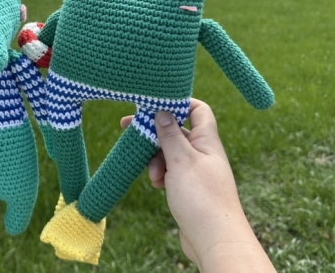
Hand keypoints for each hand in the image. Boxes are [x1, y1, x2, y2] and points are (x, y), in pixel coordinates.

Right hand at [120, 99, 274, 271]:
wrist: (214, 240)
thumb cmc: (202, 198)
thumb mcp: (181, 161)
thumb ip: (170, 134)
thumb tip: (163, 110)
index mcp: (206, 141)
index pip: (198, 109)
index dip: (179, 102)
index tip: (156, 104)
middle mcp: (203, 152)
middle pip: (177, 131)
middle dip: (155, 134)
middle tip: (128, 129)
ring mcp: (196, 170)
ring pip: (170, 152)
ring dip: (156, 159)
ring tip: (154, 175)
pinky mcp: (188, 186)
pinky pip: (170, 171)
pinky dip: (160, 174)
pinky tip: (157, 185)